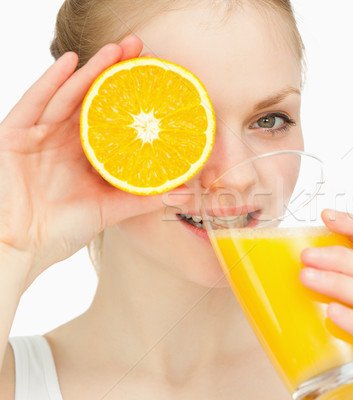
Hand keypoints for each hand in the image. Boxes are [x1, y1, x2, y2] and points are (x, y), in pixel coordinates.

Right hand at [0, 35, 188, 286]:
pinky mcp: (15, 135)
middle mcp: (64, 138)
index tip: (156, 77)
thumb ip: (144, 199)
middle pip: (92, 97)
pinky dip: (51, 82)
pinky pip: (34, 103)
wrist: (18, 247)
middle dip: (115, 72)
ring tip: (117, 50)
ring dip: (92, 70)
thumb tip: (184, 193)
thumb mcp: (109, 210)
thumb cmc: (59, 231)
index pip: (111, 115)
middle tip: (139, 48)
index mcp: (86, 153)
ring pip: (68, 94)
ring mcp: (39, 134)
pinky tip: (71, 63)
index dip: (131, 95)